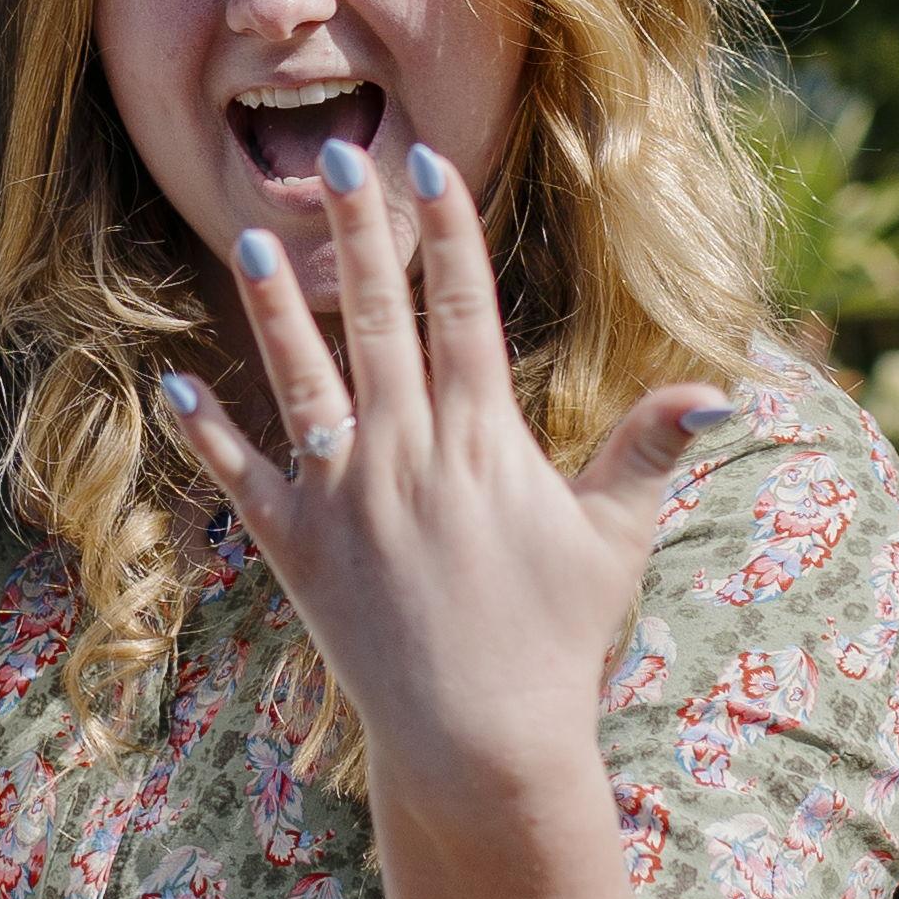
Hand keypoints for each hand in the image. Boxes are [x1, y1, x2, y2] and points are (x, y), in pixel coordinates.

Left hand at [156, 127, 729, 819]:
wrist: (481, 741)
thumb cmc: (555, 639)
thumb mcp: (613, 538)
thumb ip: (650, 451)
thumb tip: (720, 391)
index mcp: (481, 439)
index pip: (462, 308)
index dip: (445, 231)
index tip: (426, 162)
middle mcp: (405, 453)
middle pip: (377, 319)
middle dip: (356, 232)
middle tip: (333, 157)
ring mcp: (344, 500)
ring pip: (302, 380)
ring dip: (274, 306)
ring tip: (247, 237)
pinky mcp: (297, 552)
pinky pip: (243, 481)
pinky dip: (209, 434)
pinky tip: (179, 386)